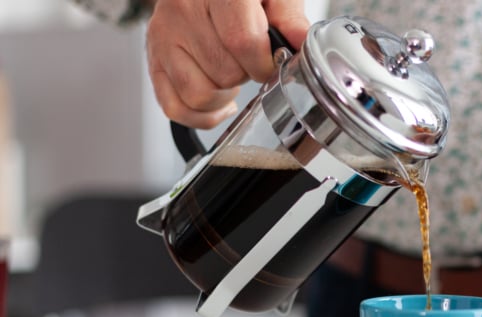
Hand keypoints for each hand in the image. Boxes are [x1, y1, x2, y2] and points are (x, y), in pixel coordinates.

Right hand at [146, 0, 309, 128]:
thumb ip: (289, 18)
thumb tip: (302, 44)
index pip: (241, 42)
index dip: (264, 64)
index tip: (272, 63)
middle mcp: (183, 9)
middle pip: (223, 72)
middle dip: (246, 76)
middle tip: (249, 60)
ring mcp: (163, 35)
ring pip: (198, 94)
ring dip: (224, 96)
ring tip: (232, 75)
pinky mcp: (153, 59)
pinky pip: (175, 107)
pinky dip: (202, 115)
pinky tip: (218, 101)